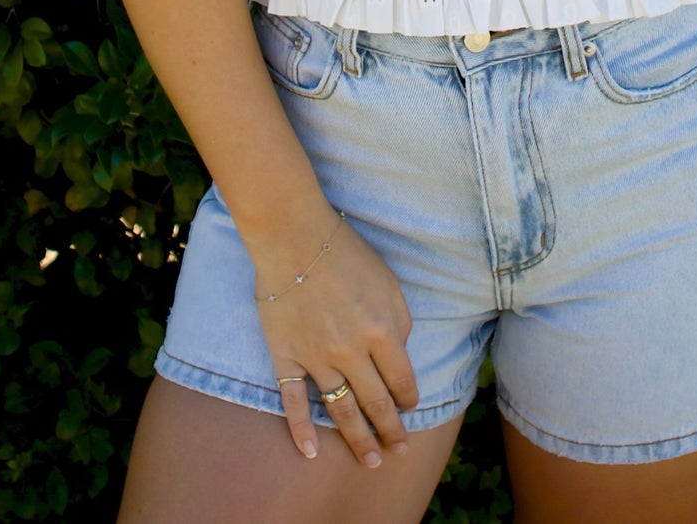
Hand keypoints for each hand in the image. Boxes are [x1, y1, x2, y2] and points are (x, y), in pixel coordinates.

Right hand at [253, 212, 419, 467]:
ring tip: (371, 460)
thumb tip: (400, 354)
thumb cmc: (346, 253)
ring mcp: (316, 357)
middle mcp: (351, 350)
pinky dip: (301, 430)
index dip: (409, 399)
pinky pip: (293, 401)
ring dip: (358, 440)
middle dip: (390, 431)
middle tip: (398, 451)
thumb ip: (399, 320)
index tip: (410, 408)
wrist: (295, 237)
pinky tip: (311, 452)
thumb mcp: (388, 281)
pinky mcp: (286, 357)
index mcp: (381, 329)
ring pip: (341, 410)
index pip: (402, 379)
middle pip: (375, 402)